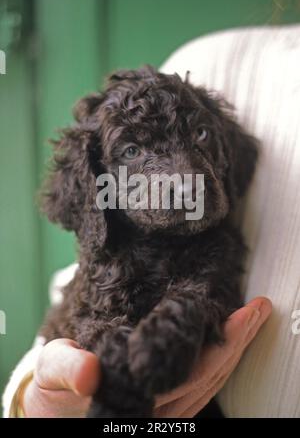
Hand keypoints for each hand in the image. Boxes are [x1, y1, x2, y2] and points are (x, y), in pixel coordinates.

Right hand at [23, 297, 270, 416]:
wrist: (53, 408)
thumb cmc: (54, 391)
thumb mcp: (52, 375)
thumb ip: (66, 370)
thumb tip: (89, 371)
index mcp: (136, 404)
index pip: (187, 377)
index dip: (217, 348)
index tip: (239, 317)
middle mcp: (159, 409)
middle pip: (208, 377)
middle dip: (237, 342)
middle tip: (258, 308)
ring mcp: (166, 407)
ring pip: (210, 380)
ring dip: (234, 347)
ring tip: (252, 315)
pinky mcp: (166, 399)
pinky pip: (202, 379)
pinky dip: (219, 354)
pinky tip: (228, 333)